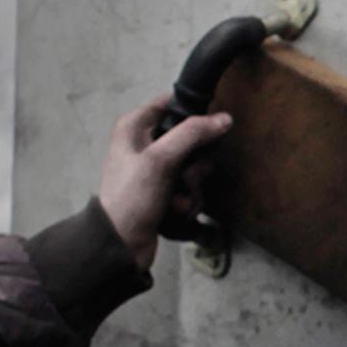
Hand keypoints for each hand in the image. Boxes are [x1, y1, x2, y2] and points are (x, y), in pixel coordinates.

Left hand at [97, 97, 234, 272]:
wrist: (120, 244)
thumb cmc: (134, 196)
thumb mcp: (160, 159)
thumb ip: (193, 134)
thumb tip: (226, 119)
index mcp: (135, 126)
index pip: (172, 103)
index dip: (193, 113)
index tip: (209, 129)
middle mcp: (146, 143)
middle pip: (192, 139)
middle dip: (195, 164)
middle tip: (185, 178)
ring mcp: (157, 170)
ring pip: (195, 168)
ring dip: (191, 189)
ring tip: (175, 202)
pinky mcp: (165, 193)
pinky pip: (190, 189)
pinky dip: (186, 203)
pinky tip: (173, 213)